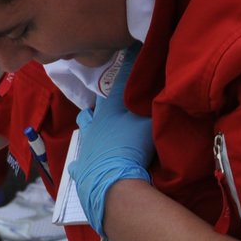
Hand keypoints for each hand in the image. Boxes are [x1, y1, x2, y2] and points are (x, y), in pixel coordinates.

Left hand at [72, 52, 153, 233]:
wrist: (114, 183)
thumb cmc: (131, 148)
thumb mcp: (149, 124)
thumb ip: (153, 108)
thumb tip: (163, 92)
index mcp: (108, 112)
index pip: (115, 86)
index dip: (122, 73)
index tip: (126, 57)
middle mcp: (92, 126)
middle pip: (92, 110)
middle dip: (100, 106)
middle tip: (111, 106)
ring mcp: (84, 148)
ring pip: (83, 131)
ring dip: (89, 129)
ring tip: (98, 130)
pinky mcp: (80, 170)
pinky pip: (77, 164)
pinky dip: (82, 163)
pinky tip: (83, 164)